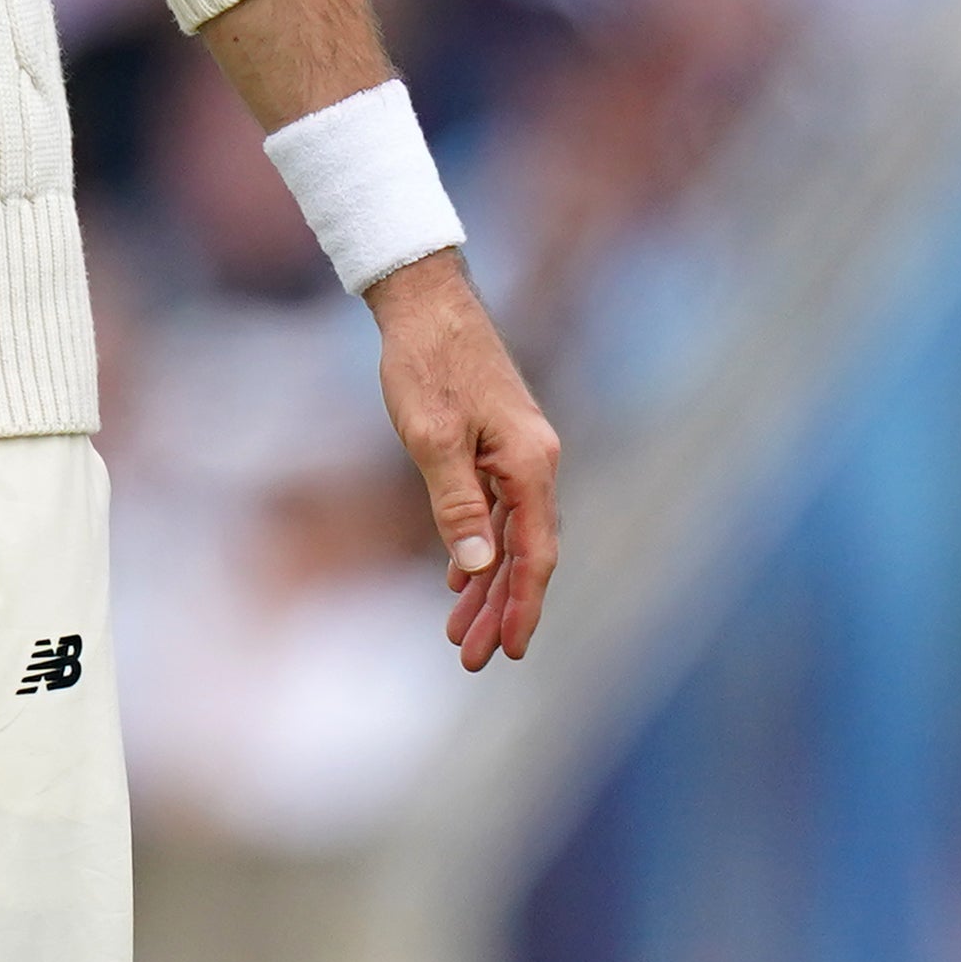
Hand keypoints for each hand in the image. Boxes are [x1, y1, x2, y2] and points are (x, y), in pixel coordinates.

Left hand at [366, 248, 561, 671]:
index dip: (522, 607)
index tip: (508, 652)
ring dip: (487, 585)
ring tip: (460, 633)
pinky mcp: (497, 444)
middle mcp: (535, 463)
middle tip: (473, 660)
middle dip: (501, 610)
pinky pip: (496, 512)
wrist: (425, 302)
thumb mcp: (430, 436)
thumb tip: (476, 569)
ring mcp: (518, 454)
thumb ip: (455, 502)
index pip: (534, 555)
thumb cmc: (424, 362)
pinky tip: (458, 579)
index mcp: (530, 465)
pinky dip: (479, 548)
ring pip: (509, 536)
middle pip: (526, 554)